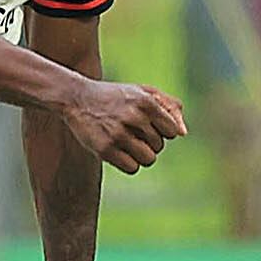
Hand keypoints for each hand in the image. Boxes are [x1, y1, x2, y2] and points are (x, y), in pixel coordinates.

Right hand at [59, 77, 184, 172]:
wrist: (77, 98)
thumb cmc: (116, 97)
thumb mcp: (143, 92)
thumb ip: (169, 106)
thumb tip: (183, 134)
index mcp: (146, 102)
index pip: (172, 131)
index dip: (162, 131)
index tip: (148, 125)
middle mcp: (134, 117)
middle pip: (159, 147)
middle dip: (149, 143)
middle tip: (132, 132)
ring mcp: (119, 134)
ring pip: (148, 159)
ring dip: (141, 155)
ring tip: (128, 144)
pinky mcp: (105, 149)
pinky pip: (132, 168)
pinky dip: (129, 163)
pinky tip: (119, 152)